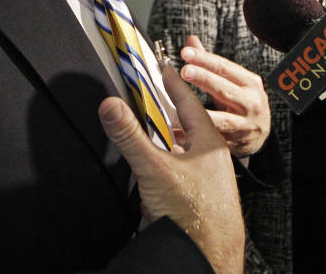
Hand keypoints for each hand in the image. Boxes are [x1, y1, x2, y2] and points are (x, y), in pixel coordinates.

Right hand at [98, 65, 243, 273]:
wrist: (210, 256)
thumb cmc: (194, 214)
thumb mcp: (154, 169)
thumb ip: (130, 137)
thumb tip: (111, 107)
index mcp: (208, 144)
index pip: (188, 104)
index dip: (174, 85)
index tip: (167, 70)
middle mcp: (214, 161)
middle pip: (189, 131)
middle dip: (170, 120)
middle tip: (160, 103)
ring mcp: (211, 184)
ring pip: (185, 160)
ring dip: (166, 156)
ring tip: (151, 152)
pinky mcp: (203, 204)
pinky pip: (181, 186)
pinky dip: (164, 185)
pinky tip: (152, 198)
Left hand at [180, 35, 270, 156]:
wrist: (260, 132)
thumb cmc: (242, 101)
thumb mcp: (234, 81)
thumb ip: (210, 63)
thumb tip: (191, 41)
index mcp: (250, 83)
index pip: (225, 67)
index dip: (205, 59)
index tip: (185, 53)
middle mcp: (251, 103)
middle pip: (224, 89)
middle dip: (203, 79)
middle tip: (184, 71)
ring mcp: (245, 125)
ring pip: (220, 120)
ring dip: (197, 115)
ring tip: (175, 109)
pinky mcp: (236, 144)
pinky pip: (212, 141)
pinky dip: (195, 139)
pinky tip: (178, 136)